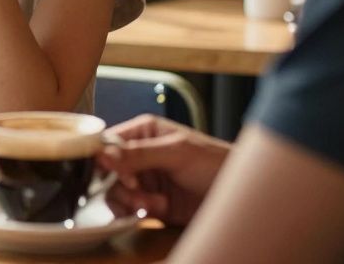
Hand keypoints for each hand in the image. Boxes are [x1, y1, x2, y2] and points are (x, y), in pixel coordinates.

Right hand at [97, 114, 230, 225]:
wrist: (239, 196)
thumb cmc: (216, 163)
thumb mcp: (177, 152)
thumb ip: (139, 153)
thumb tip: (104, 153)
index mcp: (144, 132)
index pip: (108, 142)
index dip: (106, 160)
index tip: (118, 173)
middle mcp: (139, 155)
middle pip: (107, 171)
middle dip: (121, 185)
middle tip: (138, 191)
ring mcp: (144, 179)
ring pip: (115, 192)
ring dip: (130, 200)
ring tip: (153, 204)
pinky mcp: (149, 202)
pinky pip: (127, 209)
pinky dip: (136, 212)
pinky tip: (155, 210)